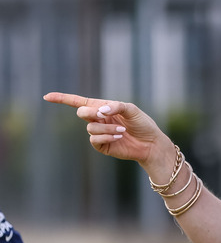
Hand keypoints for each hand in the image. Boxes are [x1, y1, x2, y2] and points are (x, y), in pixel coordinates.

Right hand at [43, 92, 167, 164]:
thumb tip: (99, 110)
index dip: (63, 99)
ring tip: (122, 129)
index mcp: (103, 107)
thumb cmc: (142, 124)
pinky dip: (106, 135)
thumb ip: (115, 106)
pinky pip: (94, 139)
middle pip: (82, 112)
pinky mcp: (101, 145)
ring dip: (106, 127)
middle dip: (90, 112)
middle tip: (104, 114)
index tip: (47, 97)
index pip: (79, 102)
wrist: (150, 143)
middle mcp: (98, 119)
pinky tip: (119, 135)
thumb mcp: (131, 110)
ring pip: (90, 127)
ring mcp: (99, 133)